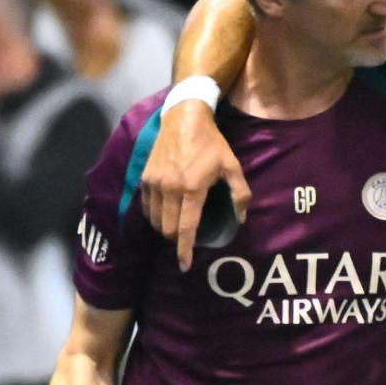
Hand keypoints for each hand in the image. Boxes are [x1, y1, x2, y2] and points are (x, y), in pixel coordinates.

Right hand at [139, 95, 252, 271]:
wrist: (183, 119)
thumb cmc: (211, 143)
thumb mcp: (232, 166)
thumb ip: (239, 194)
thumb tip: (240, 218)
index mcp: (192, 188)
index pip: (186, 228)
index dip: (185, 250)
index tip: (185, 266)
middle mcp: (169, 188)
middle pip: (168, 229)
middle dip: (177, 241)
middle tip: (187, 241)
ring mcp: (154, 183)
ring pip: (156, 221)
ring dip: (166, 230)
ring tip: (177, 227)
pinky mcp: (145, 178)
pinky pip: (147, 208)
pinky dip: (155, 216)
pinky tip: (166, 213)